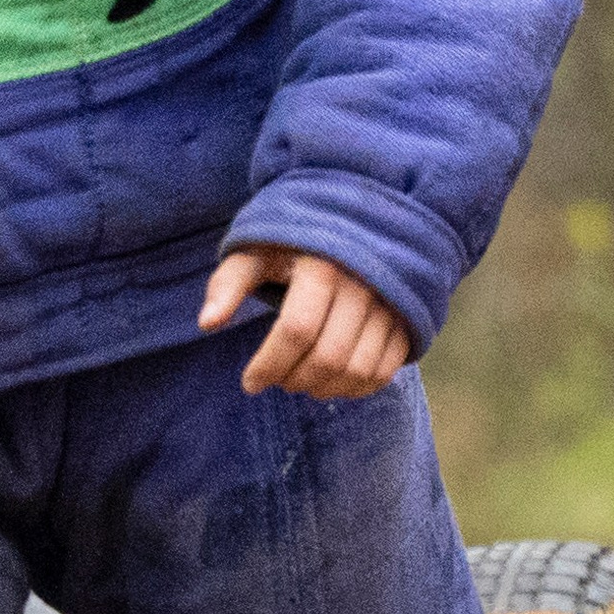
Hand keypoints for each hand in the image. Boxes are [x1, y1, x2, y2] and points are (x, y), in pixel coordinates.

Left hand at [198, 247, 413, 400]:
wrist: (352, 223)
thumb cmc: (292, 245)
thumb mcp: (255, 252)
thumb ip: (229, 283)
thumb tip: (207, 323)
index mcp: (322, 265)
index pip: (296, 330)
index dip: (269, 365)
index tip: (249, 383)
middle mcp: (362, 284)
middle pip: (328, 356)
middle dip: (294, 380)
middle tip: (277, 381)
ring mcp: (389, 304)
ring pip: (358, 370)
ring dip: (324, 389)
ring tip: (300, 382)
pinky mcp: (405, 320)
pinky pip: (385, 371)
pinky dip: (356, 389)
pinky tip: (330, 384)